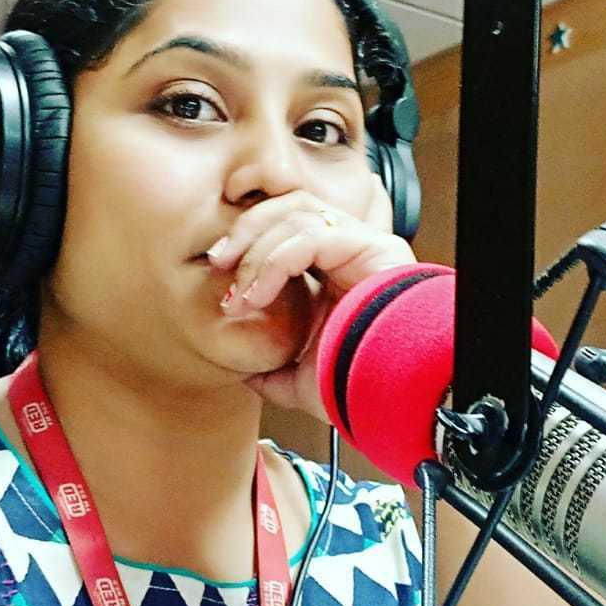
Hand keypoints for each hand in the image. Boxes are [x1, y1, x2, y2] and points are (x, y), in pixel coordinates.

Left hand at [207, 186, 415, 419]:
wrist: (387, 397)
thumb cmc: (357, 387)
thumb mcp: (302, 381)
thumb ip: (274, 371)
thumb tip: (246, 373)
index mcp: (338, 274)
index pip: (288, 229)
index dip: (249, 243)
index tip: (220, 274)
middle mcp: (352, 252)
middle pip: (290, 208)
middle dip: (247, 232)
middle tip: (219, 264)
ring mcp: (364, 245)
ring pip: (298, 214)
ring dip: (256, 248)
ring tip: (240, 291)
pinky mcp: (373, 246)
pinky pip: (311, 237)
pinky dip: (275, 262)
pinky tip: (259, 295)